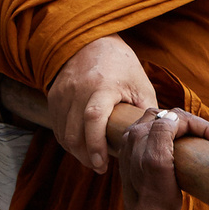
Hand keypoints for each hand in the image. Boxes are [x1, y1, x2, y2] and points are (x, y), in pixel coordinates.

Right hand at [46, 36, 158, 173]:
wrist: (92, 41)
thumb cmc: (123, 66)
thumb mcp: (141, 85)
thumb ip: (147, 113)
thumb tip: (156, 140)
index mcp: (102, 85)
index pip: (93, 119)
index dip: (96, 145)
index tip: (103, 164)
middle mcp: (78, 89)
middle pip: (74, 133)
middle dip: (86, 156)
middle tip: (100, 167)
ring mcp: (62, 92)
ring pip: (63, 133)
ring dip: (76, 152)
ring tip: (92, 159)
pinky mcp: (53, 96)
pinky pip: (57, 127)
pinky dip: (68, 141)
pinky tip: (81, 147)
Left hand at [114, 107, 208, 209]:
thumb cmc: (156, 196)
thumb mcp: (158, 162)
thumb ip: (161, 133)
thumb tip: (173, 116)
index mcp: (139, 134)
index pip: (175, 116)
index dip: (200, 125)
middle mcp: (134, 136)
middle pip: (170, 116)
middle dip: (195, 125)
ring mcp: (135, 146)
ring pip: (165, 123)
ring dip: (185, 128)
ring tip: (201, 140)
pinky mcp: (140, 156)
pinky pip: (159, 135)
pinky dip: (176, 136)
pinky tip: (184, 145)